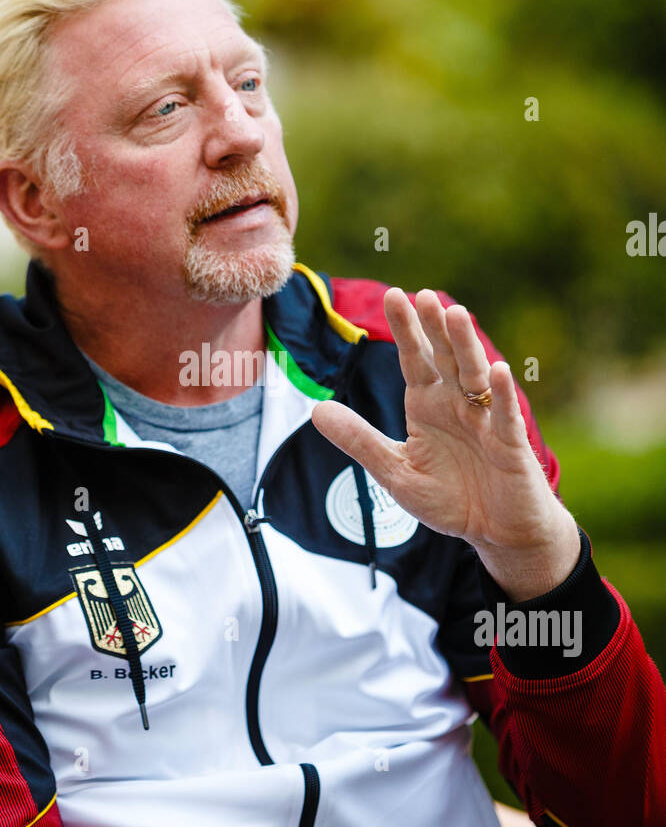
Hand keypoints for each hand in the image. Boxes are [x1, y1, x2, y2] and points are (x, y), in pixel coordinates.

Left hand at [310, 288, 579, 600]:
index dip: (406, 329)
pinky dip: (503, 395)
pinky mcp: (511, 446)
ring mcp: (486, 420)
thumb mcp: (396, 472)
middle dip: (434, 327)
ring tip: (455, 314)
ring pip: (475, 376)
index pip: (414, 359)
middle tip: (422, 295)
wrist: (497, 532)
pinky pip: (506, 416)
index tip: (393, 295)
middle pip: (444, 358)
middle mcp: (457, 403)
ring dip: (466, 346)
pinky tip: (498, 371)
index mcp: (427, 404)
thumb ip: (359, 440)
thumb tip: (315, 410)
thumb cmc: (451, 498)